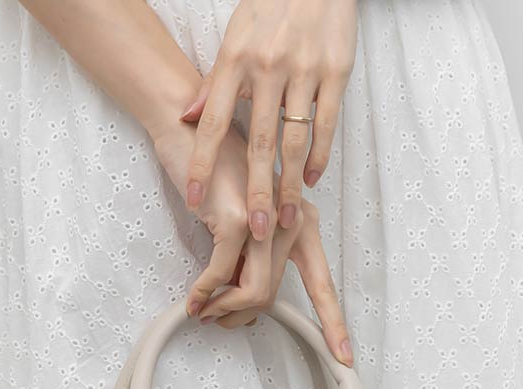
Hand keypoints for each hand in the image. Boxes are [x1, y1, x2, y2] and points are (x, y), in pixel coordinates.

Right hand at [153, 120, 353, 364]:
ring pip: (253, 292)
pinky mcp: (238, 219)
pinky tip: (193, 300)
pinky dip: (205, 295)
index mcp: (300, 223)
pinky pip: (222, 277)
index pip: (323, 284)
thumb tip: (246, 304)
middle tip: (217, 321)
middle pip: (273, 296)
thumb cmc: (215, 174)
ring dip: (223, 309)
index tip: (345, 359)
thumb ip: (254, 256)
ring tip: (203, 309)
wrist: (189, 127)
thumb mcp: (244, 219)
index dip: (334, 324)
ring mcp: (267, 220)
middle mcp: (292, 221)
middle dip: (240, 317)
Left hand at [179, 0, 356, 238]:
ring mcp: (303, 71)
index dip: (201, 164)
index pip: (212, 123)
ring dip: (291, 186)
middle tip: (256, 232)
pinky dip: (319, 157)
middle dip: (256, 192)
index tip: (194, 201)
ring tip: (287, 219)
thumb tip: (187, 116)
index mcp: (235, 61)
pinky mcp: (336, 72)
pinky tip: (311, 182)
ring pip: (295, 141)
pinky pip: (326, 125)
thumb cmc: (270, 7)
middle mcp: (267, 69)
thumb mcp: (234, 38)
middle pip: (259, 143)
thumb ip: (213, 82)